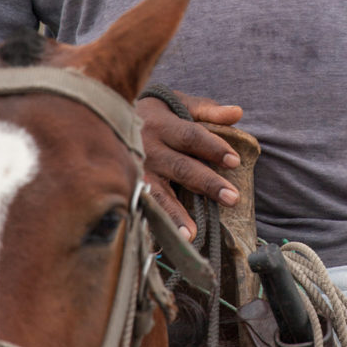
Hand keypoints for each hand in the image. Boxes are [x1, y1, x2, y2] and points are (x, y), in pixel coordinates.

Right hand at [138, 92, 243, 239]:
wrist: (109, 116)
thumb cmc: (156, 113)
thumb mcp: (179, 104)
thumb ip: (208, 110)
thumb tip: (238, 113)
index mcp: (163, 124)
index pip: (191, 137)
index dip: (213, 148)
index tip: (234, 161)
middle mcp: (147, 147)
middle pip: (181, 167)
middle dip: (207, 183)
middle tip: (232, 198)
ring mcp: (135, 169)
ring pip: (157, 192)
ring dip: (175, 213)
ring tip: (192, 234)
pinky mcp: (127, 185)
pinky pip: (140, 205)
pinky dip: (152, 222)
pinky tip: (161, 242)